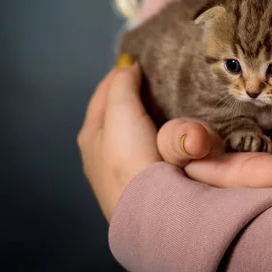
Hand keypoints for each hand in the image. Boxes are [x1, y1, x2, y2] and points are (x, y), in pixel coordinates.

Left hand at [77, 55, 160, 221]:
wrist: (148, 209)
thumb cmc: (128, 158)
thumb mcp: (120, 111)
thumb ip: (122, 84)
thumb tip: (127, 66)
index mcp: (91, 134)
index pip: (103, 95)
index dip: (119, 76)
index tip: (139, 62)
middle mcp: (103, 155)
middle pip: (122, 116)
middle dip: (138, 99)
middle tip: (160, 85)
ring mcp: (127, 172)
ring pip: (143, 136)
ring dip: (155, 123)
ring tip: (174, 110)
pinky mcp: (150, 185)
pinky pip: (161, 153)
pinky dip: (169, 143)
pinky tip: (180, 142)